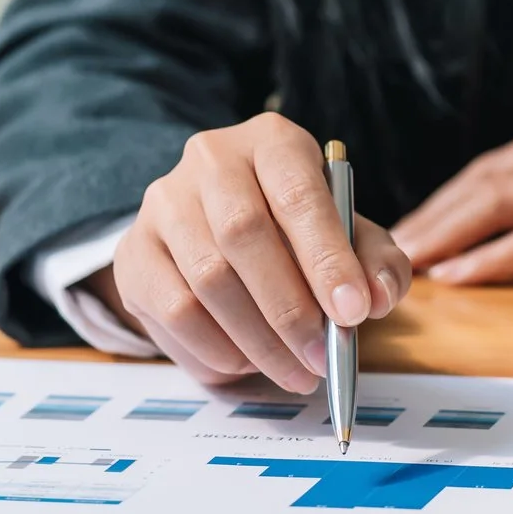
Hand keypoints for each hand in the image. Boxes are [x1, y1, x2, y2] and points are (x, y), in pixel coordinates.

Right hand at [95, 112, 409, 392]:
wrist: (219, 229)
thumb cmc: (297, 230)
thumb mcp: (349, 236)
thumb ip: (376, 263)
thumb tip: (377, 297)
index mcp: (272, 142)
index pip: (298, 194)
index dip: (326, 257)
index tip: (353, 312)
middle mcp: (210, 160)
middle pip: (243, 235)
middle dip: (290, 310)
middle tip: (322, 358)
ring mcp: (163, 204)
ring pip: (207, 279)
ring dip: (257, 340)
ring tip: (295, 371)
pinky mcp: (135, 253)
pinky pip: (172, 311)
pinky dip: (215, 348)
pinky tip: (246, 363)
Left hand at [392, 87, 512, 283]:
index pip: (510, 155)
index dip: (458, 190)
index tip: (423, 217)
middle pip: (493, 172)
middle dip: (437, 210)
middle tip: (393, 241)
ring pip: (504, 199)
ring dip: (448, 232)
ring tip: (410, 260)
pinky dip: (493, 257)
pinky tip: (461, 274)